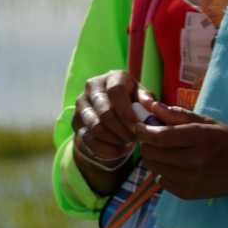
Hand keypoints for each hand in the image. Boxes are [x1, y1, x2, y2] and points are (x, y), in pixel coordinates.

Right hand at [70, 71, 141, 194]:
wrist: (109, 103)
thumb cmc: (130, 98)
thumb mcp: (141, 95)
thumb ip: (147, 99)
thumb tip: (152, 107)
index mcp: (112, 77)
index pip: (116, 92)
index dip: (128, 113)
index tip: (139, 128)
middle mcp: (92, 87)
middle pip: (105, 113)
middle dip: (123, 130)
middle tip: (136, 138)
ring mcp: (81, 104)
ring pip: (96, 128)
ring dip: (115, 140)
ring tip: (128, 142)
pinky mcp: (75, 121)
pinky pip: (88, 140)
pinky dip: (106, 149)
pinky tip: (120, 150)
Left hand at [131, 106, 227, 200]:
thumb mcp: (208, 122)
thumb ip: (179, 115)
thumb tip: (153, 107)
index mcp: (200, 139)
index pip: (160, 137)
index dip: (143, 130)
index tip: (139, 125)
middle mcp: (194, 162)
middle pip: (152, 153)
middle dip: (146, 142)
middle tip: (153, 136)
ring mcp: (190, 181)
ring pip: (153, 167)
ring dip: (153, 156)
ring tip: (165, 149)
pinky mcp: (187, 194)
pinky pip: (160, 180)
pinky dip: (162, 170)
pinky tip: (174, 164)